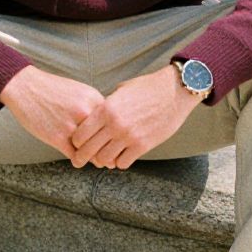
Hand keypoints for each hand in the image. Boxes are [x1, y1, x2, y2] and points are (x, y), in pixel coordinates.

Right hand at [0, 66, 105, 160]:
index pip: (113, 123)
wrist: (25, 87)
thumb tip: (108, 125)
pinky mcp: (57, 137)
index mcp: (93, 99)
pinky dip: (79, 160)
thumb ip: (94, 106)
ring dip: (94, 157)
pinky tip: (78, 160)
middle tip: (111, 160)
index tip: (115, 144)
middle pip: (105, 139)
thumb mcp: (80, 91)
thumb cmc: (53, 89)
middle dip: (108, 150)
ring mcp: (71, 125)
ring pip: (91, 150)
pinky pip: (76, 156)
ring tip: (98, 162)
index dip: (114, 135)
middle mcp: (85, 112)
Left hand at [69, 64, 203, 169]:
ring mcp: (129, 136)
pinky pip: (123, 163)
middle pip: (88, 150)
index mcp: (106, 109)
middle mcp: (114, 125)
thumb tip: (95, 115)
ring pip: (104, 159)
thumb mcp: (120, 91)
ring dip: (102, 160)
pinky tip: (121, 156)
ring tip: (104, 156)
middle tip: (81, 159)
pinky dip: (119, 162)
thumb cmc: (147, 88)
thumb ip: (106, 105)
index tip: (78, 143)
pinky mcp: (143, 145)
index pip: (80, 134)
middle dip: (82, 156)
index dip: (76, 141)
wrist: (174, 91)